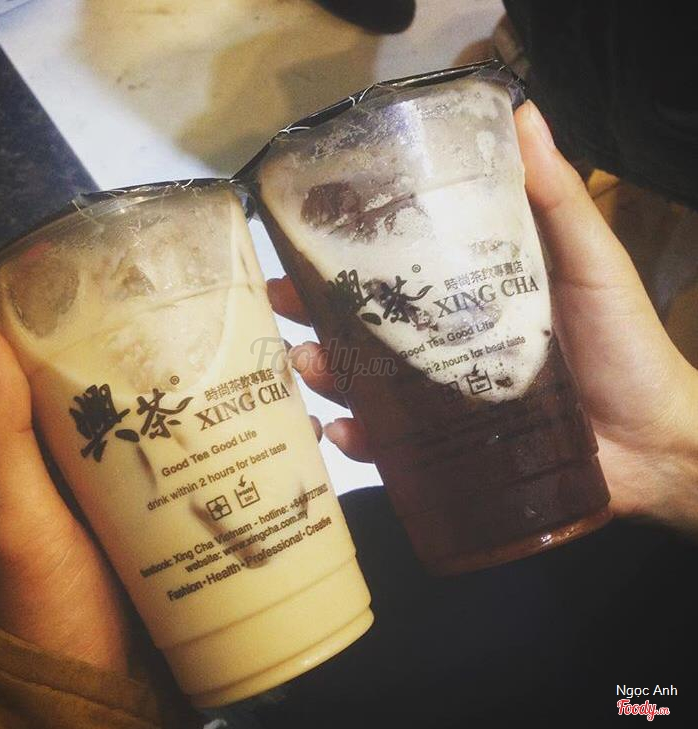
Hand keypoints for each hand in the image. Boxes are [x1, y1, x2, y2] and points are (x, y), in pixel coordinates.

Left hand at [0, 319, 325, 670]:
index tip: (159, 284)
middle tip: (242, 326)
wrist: (105, 689)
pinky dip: (261, 452)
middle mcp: (123, 458)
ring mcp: (167, 490)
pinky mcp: (200, 520)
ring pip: (208, 429)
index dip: (122, 324)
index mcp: (74, 444)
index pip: (97, 366)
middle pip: (168, 393)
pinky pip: (233, 474)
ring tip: (284, 372)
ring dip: (244, 401)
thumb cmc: (51, 601)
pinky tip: (296, 435)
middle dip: (205, 359)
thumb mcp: (19, 517)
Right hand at [267, 100, 697, 536]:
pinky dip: (361, 441)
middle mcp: (446, 345)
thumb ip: (556, 198)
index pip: (397, 270)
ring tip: (303, 365)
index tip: (304, 239)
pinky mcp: (447, 450)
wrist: (654, 447)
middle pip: (367, 326)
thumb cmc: (625, 348)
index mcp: (469, 296)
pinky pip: (392, 446)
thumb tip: (523, 113)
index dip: (348, 256)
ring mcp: (442, 400)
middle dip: (315, 315)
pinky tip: (342, 433)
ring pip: (366, 385)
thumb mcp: (590, 262)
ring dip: (326, 374)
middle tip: (278, 305)